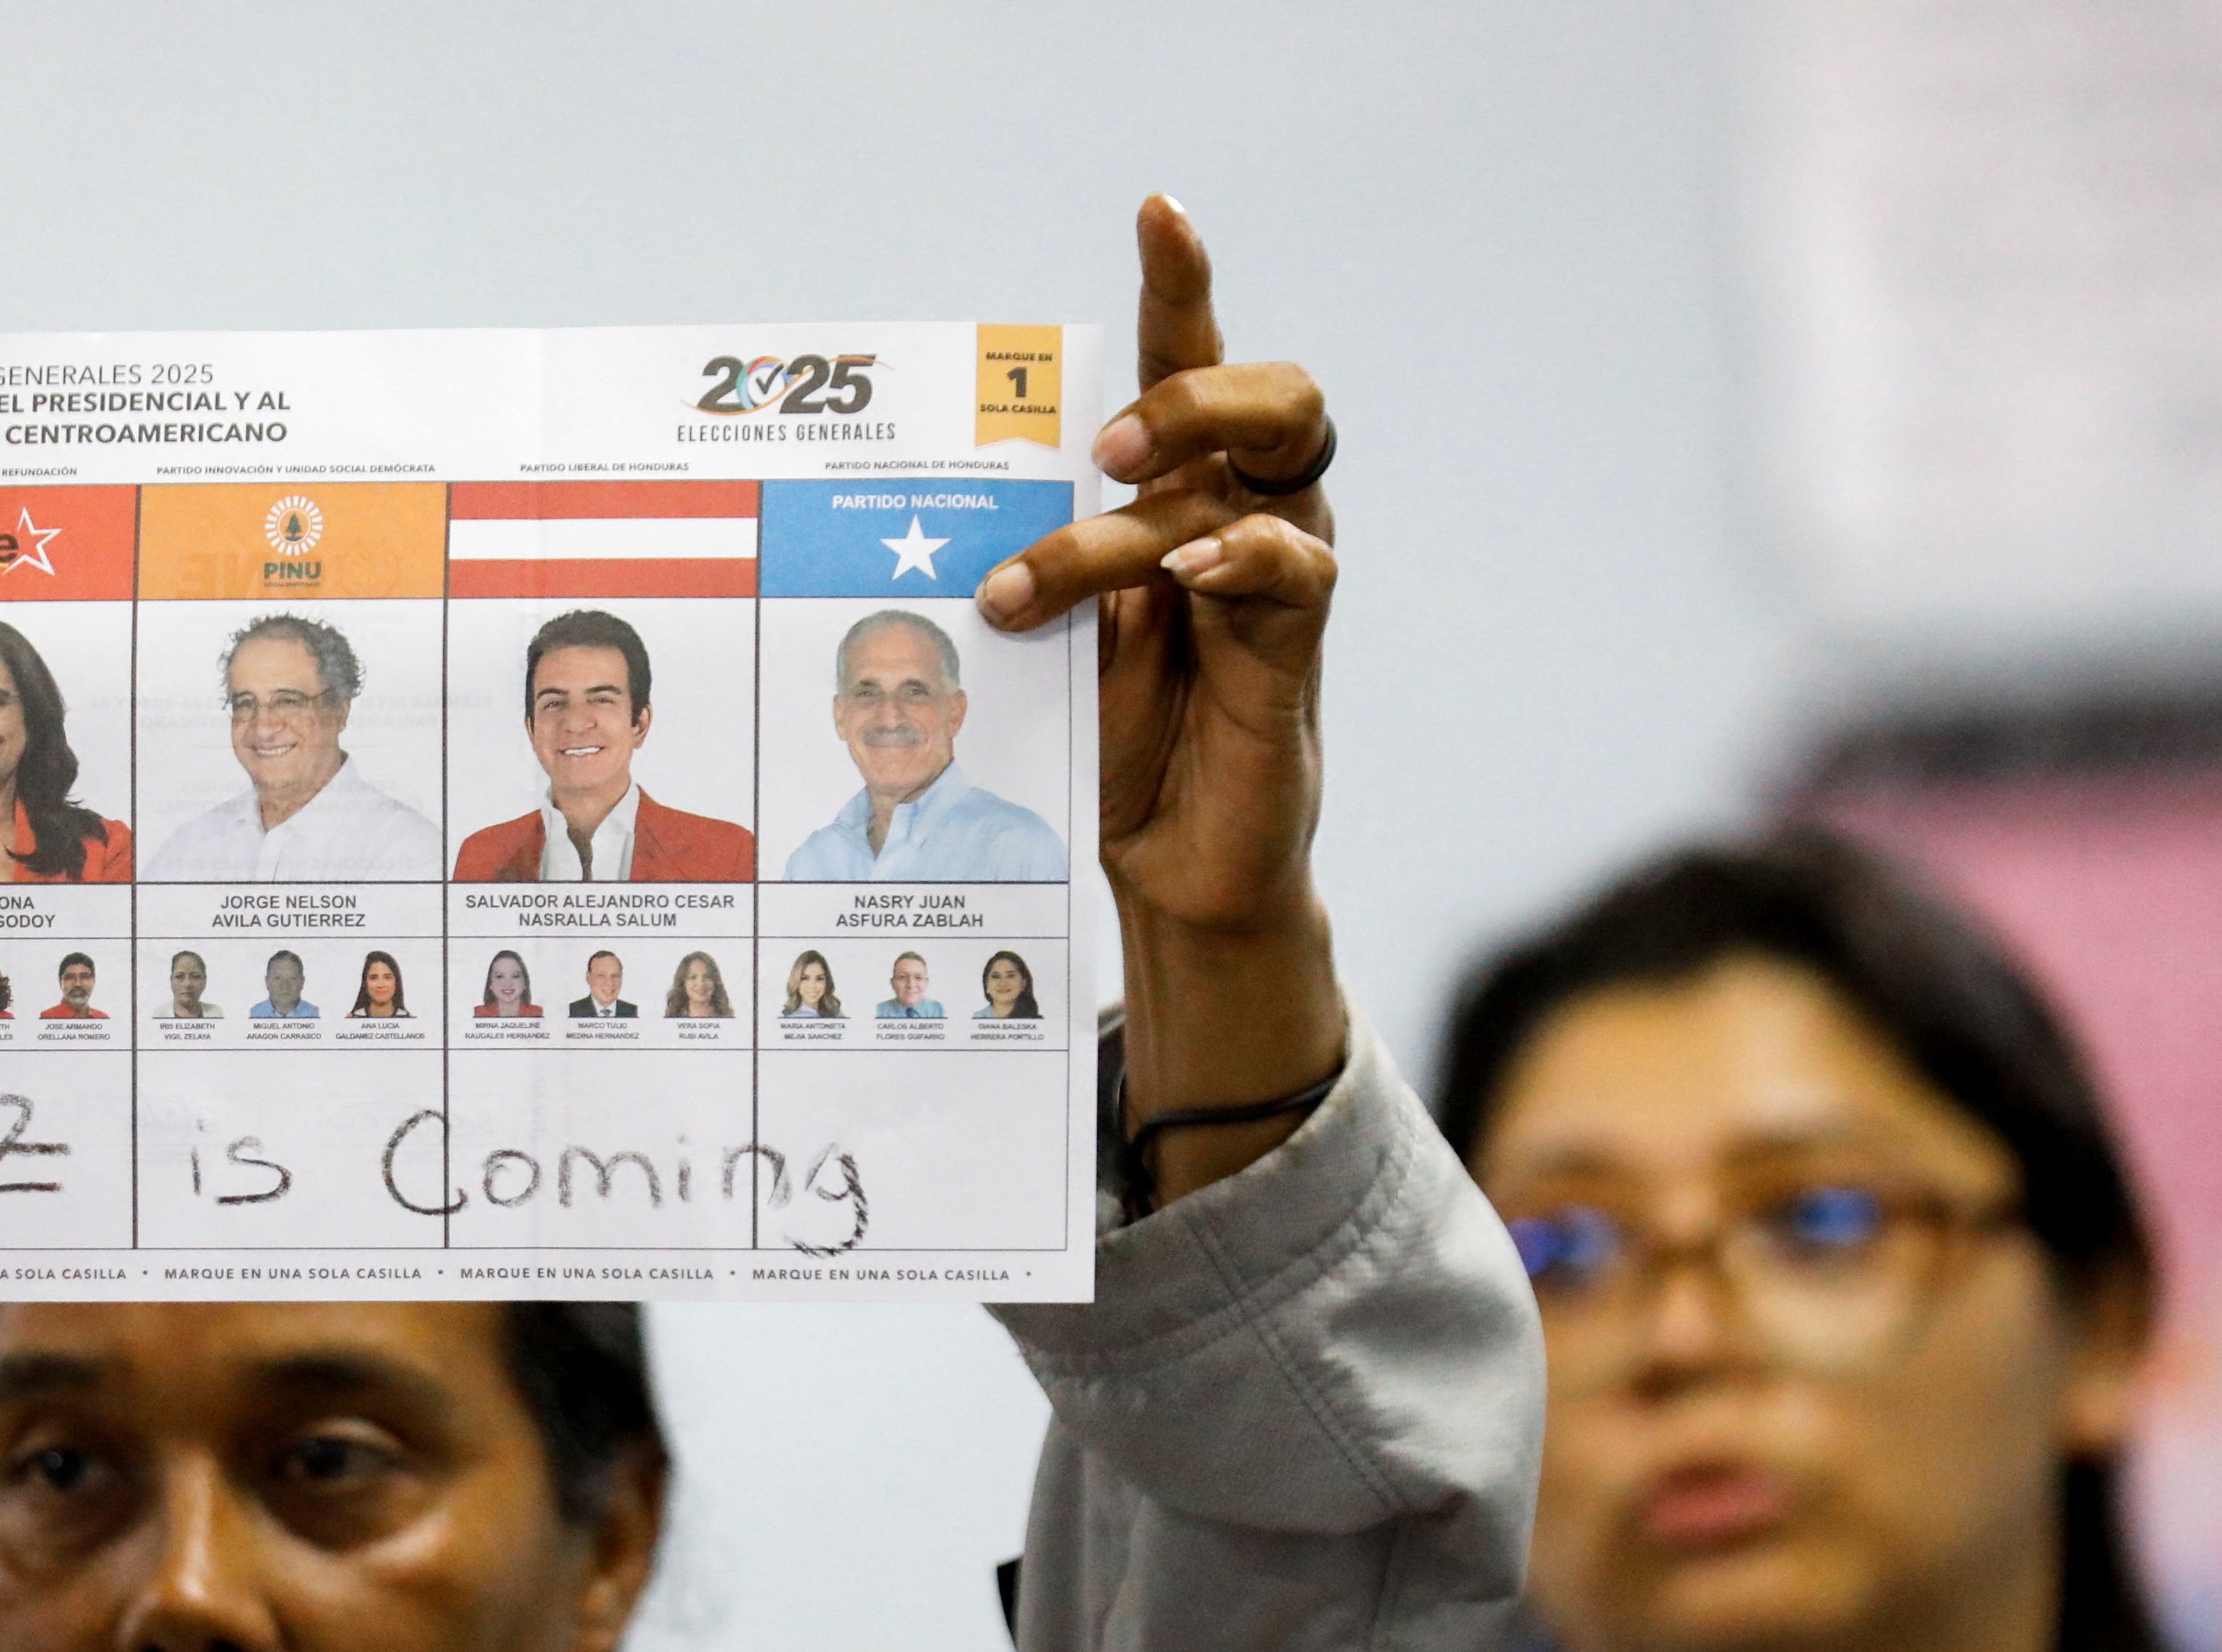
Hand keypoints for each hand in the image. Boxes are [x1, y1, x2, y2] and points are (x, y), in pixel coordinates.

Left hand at [980, 198, 1346, 1201]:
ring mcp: (1274, 587)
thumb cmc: (1099, 745)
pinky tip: (1183, 578)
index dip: (1183, 283)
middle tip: (1104, 441)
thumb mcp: (1045, 635)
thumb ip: (1028, 558)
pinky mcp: (1289, 660)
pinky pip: (1294, 577)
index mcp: (1181, 496)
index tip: (1158, 208)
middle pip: (1269, 395)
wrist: (1159, 874)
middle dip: (1191, 387)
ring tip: (1056, 571)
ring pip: (1260, 480)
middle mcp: (1242, 519)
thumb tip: (926, 504)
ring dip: (1152, 507)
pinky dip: (1240, 562)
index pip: (1194, 361)